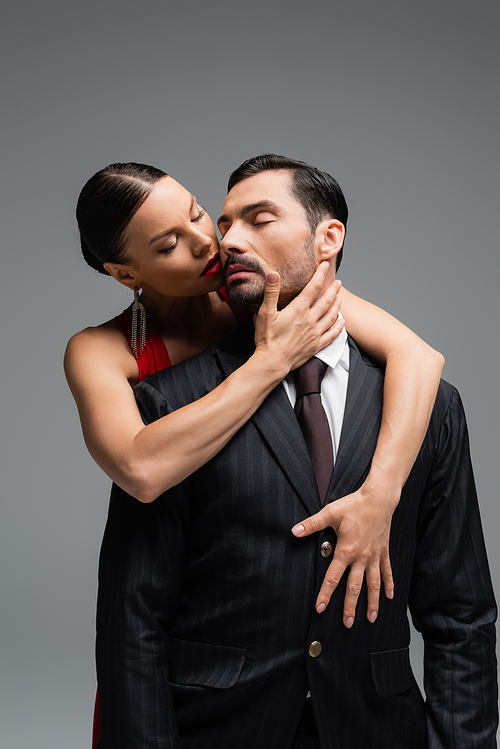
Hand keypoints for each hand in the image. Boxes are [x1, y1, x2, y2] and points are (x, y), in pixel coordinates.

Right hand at [254, 262, 343, 375]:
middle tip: (338, 282)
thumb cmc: (267, 339)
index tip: (325, 266)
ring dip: (337, 306)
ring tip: (340, 298)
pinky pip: (332, 334)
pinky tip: (341, 322)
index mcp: (298, 310)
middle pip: (327, 301)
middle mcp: (310, 320)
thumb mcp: (265, 313)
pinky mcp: (316, 345)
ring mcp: (315, 333)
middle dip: (333, 290)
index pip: (313, 287)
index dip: (320, 275)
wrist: (272, 362)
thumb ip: (271, 292)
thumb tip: (273, 274)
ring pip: (332, 316)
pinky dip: (339, 327)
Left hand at [291, 483, 396, 625]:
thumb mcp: (330, 513)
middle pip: (354, 588)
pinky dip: (389, 585)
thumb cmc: (354, 505)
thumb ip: (311, 524)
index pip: (333, 577)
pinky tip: (390, 597)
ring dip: (372, 602)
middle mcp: (361, 557)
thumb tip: (294, 531)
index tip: (320, 608)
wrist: (379, 498)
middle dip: (350, 607)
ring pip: (374, 584)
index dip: (325, 594)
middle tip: (347, 624)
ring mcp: (374, 556)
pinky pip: (387, 571)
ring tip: (371, 618)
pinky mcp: (384, 551)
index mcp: (346, 551)